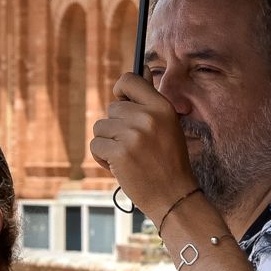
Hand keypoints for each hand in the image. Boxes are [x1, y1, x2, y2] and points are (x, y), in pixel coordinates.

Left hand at [90, 73, 196, 220]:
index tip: (122, 101)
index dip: (120, 90)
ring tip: (127, 157)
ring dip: (107, 143)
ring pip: (100, 127)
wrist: (174, 197)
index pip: (129, 79)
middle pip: (112, 108)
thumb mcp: (169, 126)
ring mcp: (132, 134)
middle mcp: (147, 116)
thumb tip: (140, 73)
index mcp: (162, 107)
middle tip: (133, 145)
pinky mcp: (119, 152)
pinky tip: (119, 167)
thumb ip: (151, 103)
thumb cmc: (169, 162)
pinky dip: (102, 157)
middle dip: (116, 127)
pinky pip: (96, 145)